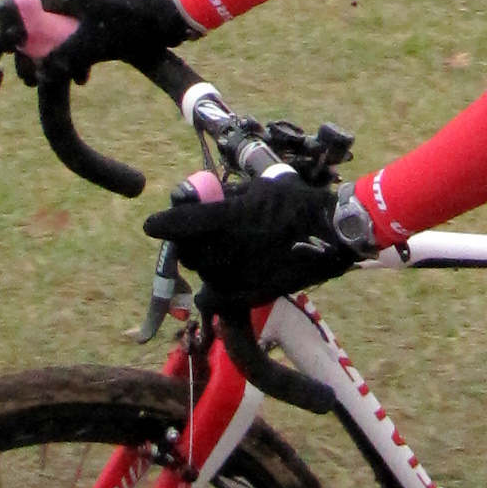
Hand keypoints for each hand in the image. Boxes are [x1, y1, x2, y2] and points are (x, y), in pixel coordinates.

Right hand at [15, 0, 194, 85]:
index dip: (18, 31)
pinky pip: (78, 35)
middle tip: (31, 78)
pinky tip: (82, 77)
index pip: (30, 7)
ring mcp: (91, 5)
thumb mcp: (92, 47)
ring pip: (61, 32)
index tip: (15, 53)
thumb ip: (62, 58)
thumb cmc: (131, 29)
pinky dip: (75, 55)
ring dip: (57, 56)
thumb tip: (38, 74)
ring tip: (55, 79)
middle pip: (43, 22)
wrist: (169, 21)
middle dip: (36, 51)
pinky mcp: (103, 17)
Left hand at [144, 177, 375, 312]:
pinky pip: (214, 299)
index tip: (152, 225)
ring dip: (202, 263)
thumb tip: (204, 199)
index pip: (181, 224)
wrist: (334, 234)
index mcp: (230, 219)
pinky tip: (218, 281)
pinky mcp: (251, 295)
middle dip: (186, 243)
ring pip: (202, 274)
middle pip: (187, 252)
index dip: (162, 224)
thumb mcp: (262, 188)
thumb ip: (229, 196)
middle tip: (194, 236)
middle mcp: (230, 249)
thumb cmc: (299, 204)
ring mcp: (240, 275)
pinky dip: (210, 292)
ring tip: (217, 253)